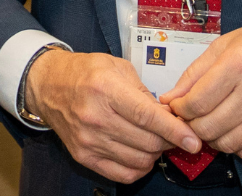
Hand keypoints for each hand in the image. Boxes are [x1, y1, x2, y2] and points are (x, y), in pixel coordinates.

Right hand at [25, 48, 198, 183]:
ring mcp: (88, 140)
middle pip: (147, 142)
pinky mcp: (83, 156)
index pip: (147, 116)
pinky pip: (123, 174)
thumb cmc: (84, 73)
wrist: (48, 86)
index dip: (174, 130)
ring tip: (153, 140)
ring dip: (155, 154)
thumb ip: (144, 93)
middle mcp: (95, 117)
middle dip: (168, 140)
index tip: (192, 139)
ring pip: (139, 160)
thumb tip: (170, 116)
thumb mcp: (117, 68)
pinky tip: (140, 154)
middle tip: (173, 132)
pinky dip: (139, 167)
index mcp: (105, 88)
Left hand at [165, 17, 241, 160]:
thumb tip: (170, 99)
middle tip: (191, 118)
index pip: (196, 102)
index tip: (178, 107)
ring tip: (211, 124)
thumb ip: (194, 73)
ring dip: (212, 139)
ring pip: (227, 144)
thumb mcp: (223, 45)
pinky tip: (233, 130)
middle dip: (191, 126)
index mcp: (238, 64)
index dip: (180, 109)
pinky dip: (236, 147)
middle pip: (208, 127)